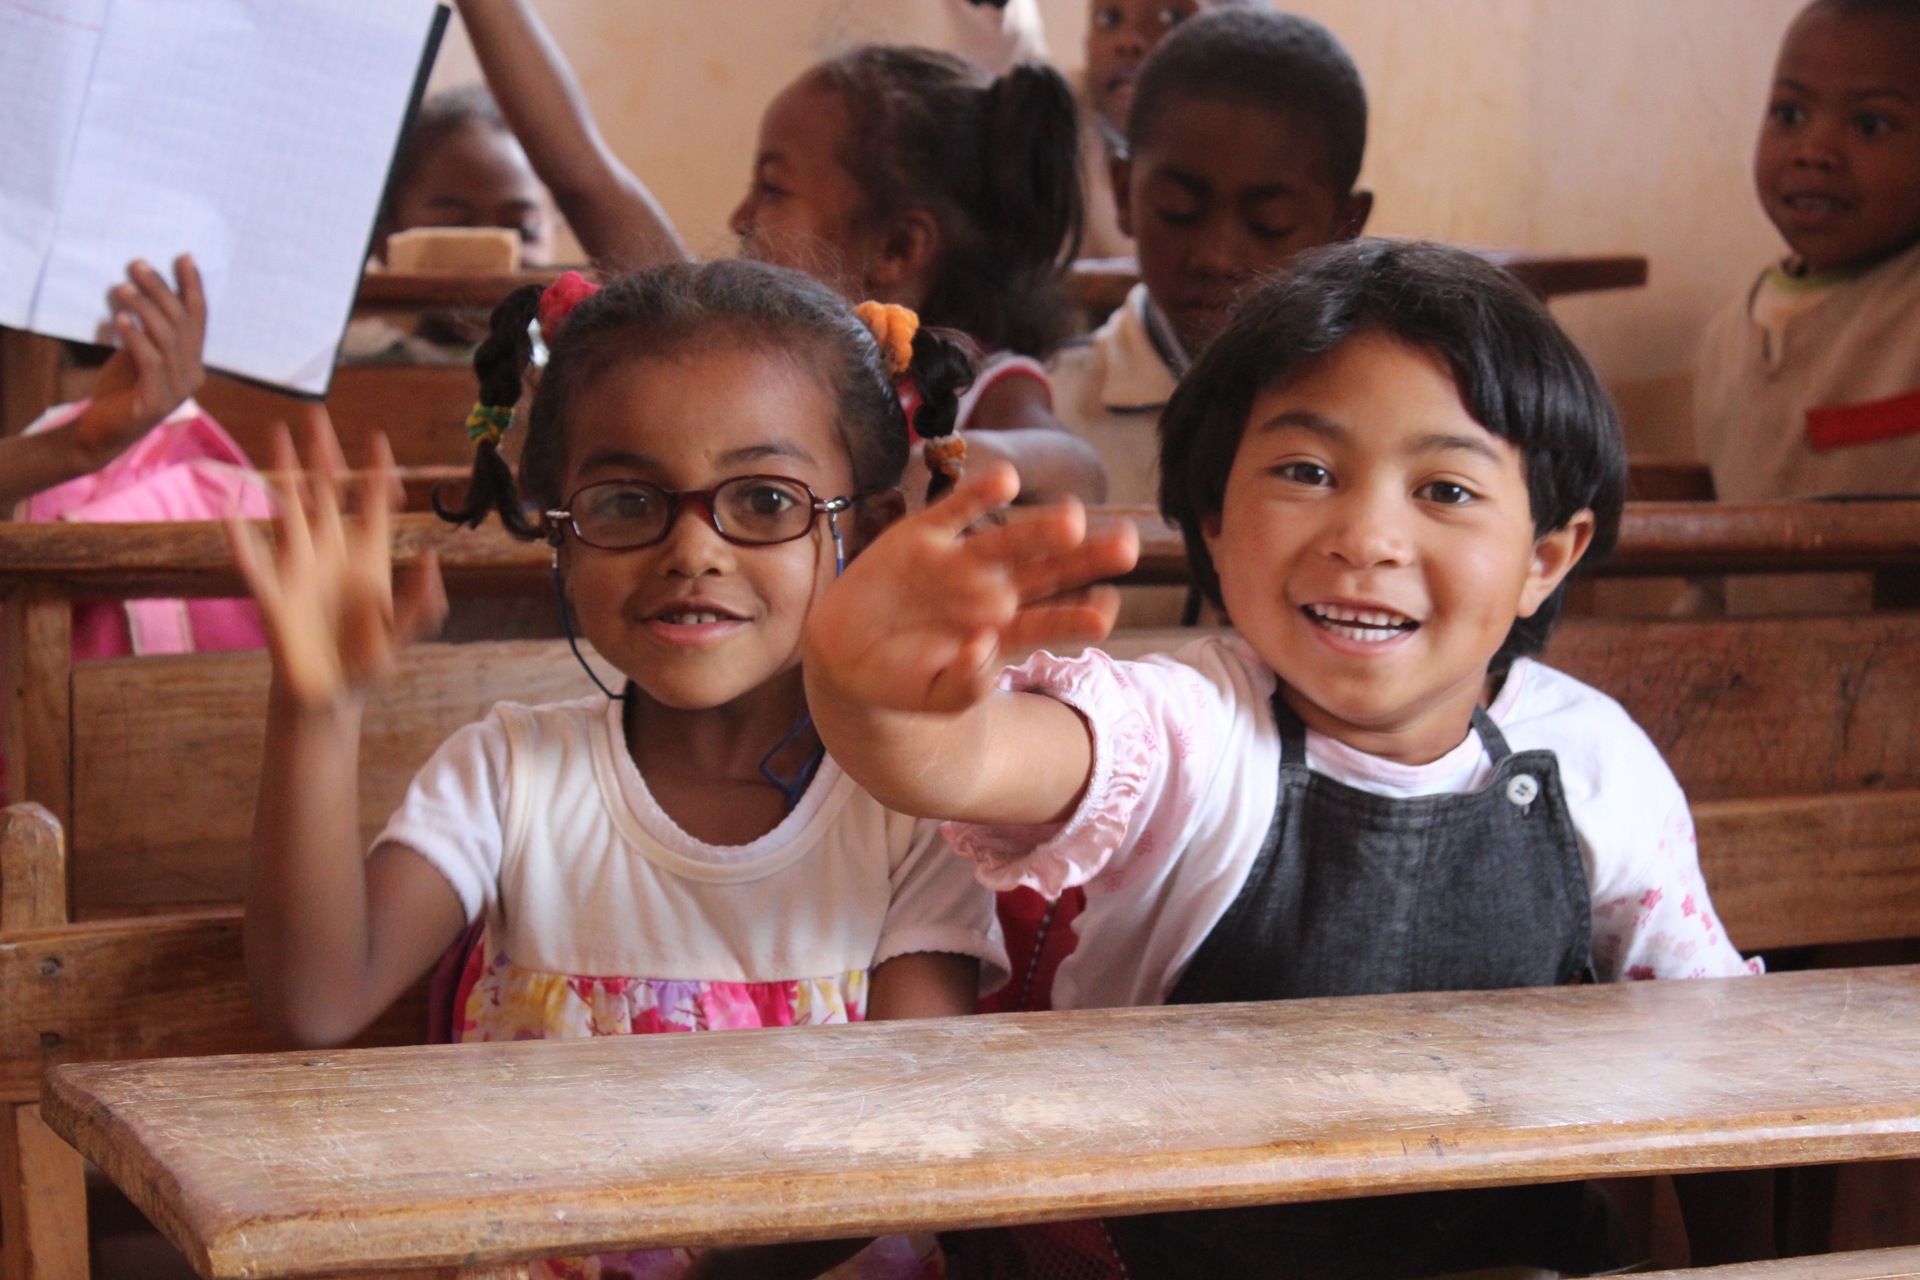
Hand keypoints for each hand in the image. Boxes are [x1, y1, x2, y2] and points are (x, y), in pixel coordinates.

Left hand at [72, 256, 206, 464]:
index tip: (183, 257)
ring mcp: (177, 390)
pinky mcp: (156, 401)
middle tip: (137, 265)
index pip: (198, 318)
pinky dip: (135, 337)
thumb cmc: (120, 390)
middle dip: (161, 289)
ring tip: (123, 287)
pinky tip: (119, 320)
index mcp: (193, 362)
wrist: (101, 433)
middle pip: (182, 323)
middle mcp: (193, 375)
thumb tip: (145, 289)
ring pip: (168, 339)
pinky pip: (151, 360)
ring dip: (145, 308)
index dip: (192, 286)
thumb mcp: (138, 353)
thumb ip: (150, 330)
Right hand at [227, 415, 447, 709]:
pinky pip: (253, 560)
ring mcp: (300, 569)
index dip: (377, 474)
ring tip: (275, 434)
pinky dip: (240, 534)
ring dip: (282, 472)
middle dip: (322, 454)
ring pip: (289, 509)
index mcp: (368, 559)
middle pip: (326, 493)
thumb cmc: (367, 661)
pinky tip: (230, 504)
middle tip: (315, 413)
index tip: (378, 439)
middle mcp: (331, 554)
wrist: (330, 695)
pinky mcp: (274, 595)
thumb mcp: (404, 633)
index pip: (373, 506)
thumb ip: (423, 603)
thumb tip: (429, 559)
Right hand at [806, 462, 1138, 713]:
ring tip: (1074, 520)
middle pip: (1048, 571)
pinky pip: (954, 511)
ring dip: (1040, 528)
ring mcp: (958, 561)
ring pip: (1009, 539)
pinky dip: (978, 495)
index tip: (1105, 612)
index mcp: (1002, 631)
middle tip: (1128, 546)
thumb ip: (964, 685)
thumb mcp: (934, 698)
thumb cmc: (900, 682)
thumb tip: (985, 649)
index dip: (1077, 615)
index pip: (1050, 620)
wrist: (844, 658)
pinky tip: (1008, 481)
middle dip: (1087, 558)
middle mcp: (990, 591)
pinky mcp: (922, 536)